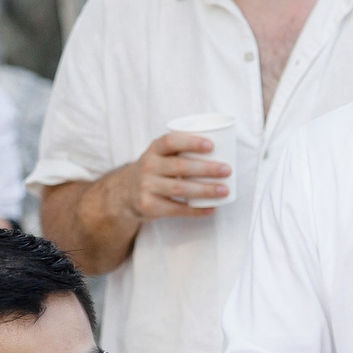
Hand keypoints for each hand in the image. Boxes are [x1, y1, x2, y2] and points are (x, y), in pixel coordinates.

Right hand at [112, 129, 231, 222]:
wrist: (125, 193)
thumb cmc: (155, 170)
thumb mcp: (159, 155)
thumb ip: (180, 151)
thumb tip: (223, 150)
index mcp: (153, 150)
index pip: (171, 142)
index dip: (191, 142)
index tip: (211, 146)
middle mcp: (148, 167)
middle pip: (180, 167)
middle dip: (206, 169)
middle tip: (227, 170)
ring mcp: (147, 187)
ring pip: (180, 189)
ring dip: (205, 190)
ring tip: (224, 190)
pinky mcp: (149, 206)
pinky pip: (176, 209)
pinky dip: (196, 210)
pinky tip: (211, 208)